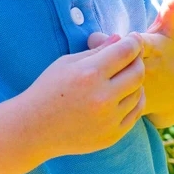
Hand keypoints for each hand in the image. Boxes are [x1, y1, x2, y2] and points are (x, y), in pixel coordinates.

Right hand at [24, 33, 144, 158]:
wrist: (34, 128)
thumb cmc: (48, 89)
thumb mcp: (67, 63)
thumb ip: (96, 50)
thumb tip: (121, 38)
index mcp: (89, 73)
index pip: (125, 51)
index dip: (134, 41)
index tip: (134, 38)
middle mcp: (102, 97)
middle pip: (137, 71)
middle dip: (137, 59)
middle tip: (132, 56)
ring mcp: (109, 119)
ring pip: (138, 92)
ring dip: (135, 80)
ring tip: (125, 75)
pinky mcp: (112, 135)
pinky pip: (136, 113)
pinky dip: (135, 100)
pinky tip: (126, 94)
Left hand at [88, 0, 173, 120]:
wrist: (173, 93)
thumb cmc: (166, 54)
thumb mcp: (168, 32)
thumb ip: (173, 8)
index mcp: (153, 49)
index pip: (130, 43)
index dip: (110, 42)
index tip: (93, 37)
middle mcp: (146, 70)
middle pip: (115, 60)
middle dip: (97, 54)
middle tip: (81, 52)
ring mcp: (139, 90)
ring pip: (109, 80)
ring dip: (92, 73)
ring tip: (83, 66)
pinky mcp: (131, 105)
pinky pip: (108, 97)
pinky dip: (95, 91)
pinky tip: (87, 83)